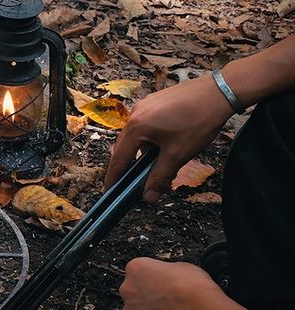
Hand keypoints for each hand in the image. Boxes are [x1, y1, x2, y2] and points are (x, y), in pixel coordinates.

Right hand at [104, 75, 233, 202]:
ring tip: (155, 164)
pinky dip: (148, 138)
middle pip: (124, 146)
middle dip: (128, 166)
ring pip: (135, 135)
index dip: (114, 177)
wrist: (220, 91)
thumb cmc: (199, 120)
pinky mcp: (154, 101)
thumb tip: (148, 197)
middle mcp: (135, 113)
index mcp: (136, 127)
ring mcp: (144, 105)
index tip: (110, 191)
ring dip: (141, 152)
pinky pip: (144, 124)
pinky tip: (163, 145)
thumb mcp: (178, 154)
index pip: (119, 159)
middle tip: (129, 183)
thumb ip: (159, 177)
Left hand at [119, 258, 223, 309]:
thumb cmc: (193, 287)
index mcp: (136, 268)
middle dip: (147, 297)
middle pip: (134, 293)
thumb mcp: (180, 266)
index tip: (164, 285)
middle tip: (166, 302)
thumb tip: (166, 278)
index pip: (139, 273)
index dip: (154, 280)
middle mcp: (127, 288)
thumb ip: (165, 271)